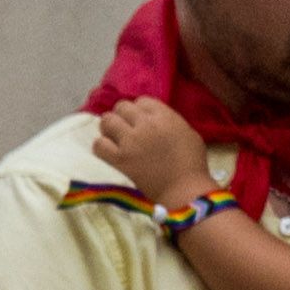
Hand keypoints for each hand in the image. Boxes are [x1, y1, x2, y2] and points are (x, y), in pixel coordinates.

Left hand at [93, 97, 214, 211]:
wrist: (182, 188)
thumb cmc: (190, 162)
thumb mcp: (187, 131)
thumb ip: (168, 121)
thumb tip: (154, 119)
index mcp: (164, 116)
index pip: (142, 101)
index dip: (139, 109)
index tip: (140, 120)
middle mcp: (145, 124)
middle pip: (122, 107)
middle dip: (122, 115)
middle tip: (124, 127)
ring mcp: (130, 141)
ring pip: (107, 121)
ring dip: (108, 127)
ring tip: (113, 136)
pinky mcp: (119, 159)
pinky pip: (99, 144)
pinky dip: (101, 145)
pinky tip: (107, 150)